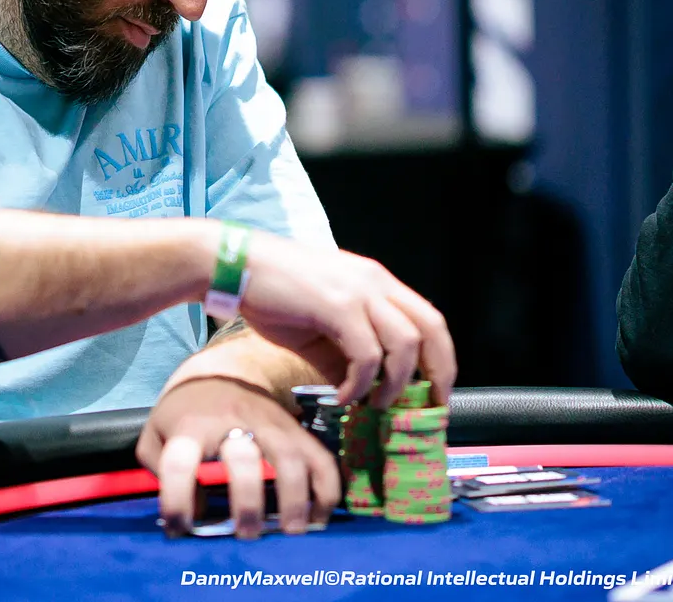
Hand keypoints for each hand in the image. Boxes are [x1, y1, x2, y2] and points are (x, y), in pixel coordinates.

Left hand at [136, 377, 338, 538]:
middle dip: (247, 503)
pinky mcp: (297, 429)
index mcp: (190, 425)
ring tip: (291, 531)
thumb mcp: (157, 434)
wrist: (223, 371)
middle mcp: (232, 421)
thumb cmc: (186, 412)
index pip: (179, 462)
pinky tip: (320, 518)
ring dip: (294, 499)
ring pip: (289, 458)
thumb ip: (159, 471)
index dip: (177, 499)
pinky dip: (327, 491)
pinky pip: (321, 459)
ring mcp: (270, 423)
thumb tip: (194, 513)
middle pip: (243, 459)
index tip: (179, 529)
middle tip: (247, 534)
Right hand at [230, 231, 455, 407]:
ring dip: (396, 383)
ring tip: (375, 405)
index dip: (439, 358)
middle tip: (428, 406)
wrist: (233, 266)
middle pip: (432, 328)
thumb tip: (363, 393)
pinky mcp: (337, 305)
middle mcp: (375, 281)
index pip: (428, 319)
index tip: (435, 392)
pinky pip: (367, 355)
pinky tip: (343, 397)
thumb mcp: (316, 328)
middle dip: (438, 372)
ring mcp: (358, 291)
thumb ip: (342, 356)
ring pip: (405, 343)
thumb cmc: (270, 292)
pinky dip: (361, 384)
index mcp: (375, 281)